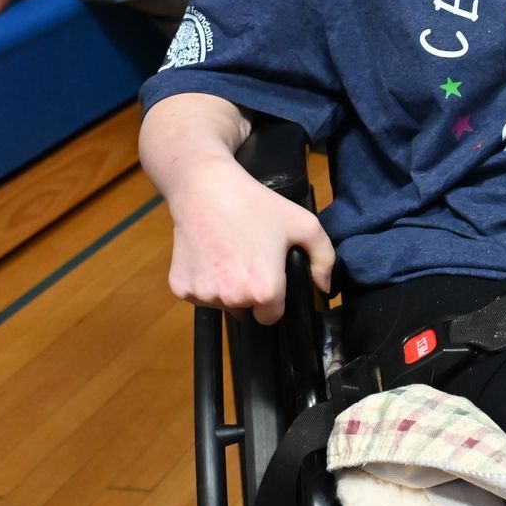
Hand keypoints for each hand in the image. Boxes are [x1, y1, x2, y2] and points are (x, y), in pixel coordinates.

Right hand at [165, 160, 334, 324]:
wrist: (206, 190)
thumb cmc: (257, 205)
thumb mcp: (304, 224)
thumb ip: (324, 258)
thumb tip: (325, 288)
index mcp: (264, 290)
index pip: (272, 316)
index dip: (274, 298)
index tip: (271, 277)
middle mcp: (232, 299)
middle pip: (247, 310)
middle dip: (251, 291)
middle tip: (250, 258)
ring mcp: (203, 295)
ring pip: (223, 303)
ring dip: (228, 288)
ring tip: (230, 253)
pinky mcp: (180, 289)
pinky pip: (200, 295)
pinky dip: (206, 282)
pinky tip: (210, 255)